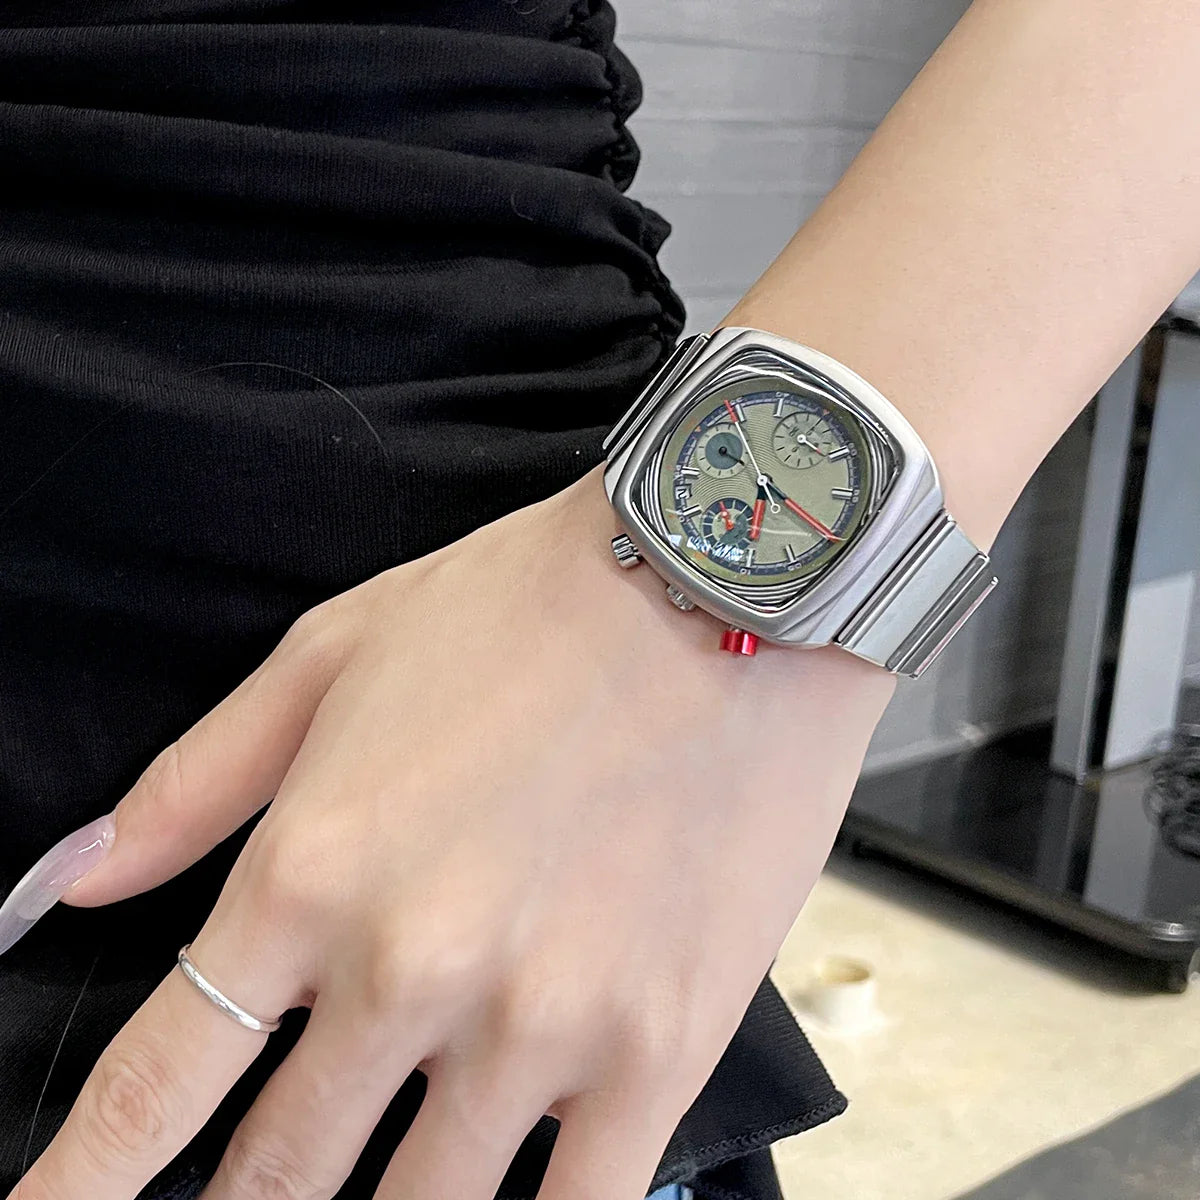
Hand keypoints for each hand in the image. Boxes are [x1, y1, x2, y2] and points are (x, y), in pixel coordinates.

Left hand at [8, 467, 892, 1199]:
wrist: (725, 588)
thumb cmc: (535, 606)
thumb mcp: (333, 652)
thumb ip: (194, 782)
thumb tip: (80, 882)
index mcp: (311, 873)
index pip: (157, 1090)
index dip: (81, 1185)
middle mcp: (412, 971)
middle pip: (275, 1177)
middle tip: (244, 1197)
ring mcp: (541, 1027)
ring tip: (369, 1189)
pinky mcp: (660, 1048)